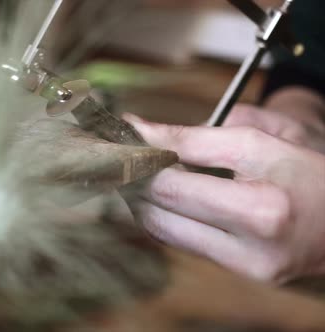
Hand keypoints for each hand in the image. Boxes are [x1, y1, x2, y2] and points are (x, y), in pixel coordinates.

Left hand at [122, 114, 324, 282]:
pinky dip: (164, 215)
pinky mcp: (243, 273)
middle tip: (123, 153)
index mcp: (261, 208)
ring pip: (164, 230)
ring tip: (138, 171)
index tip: (121, 134)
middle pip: (162, 209)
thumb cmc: (308, 166)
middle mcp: (251, 247)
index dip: (141, 155)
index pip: (174, 179)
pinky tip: (161, 194)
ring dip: (142, 199)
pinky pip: (183, 242)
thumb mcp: (257, 139)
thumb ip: (194, 137)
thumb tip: (139, 132)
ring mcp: (247, 266)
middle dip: (134, 177)